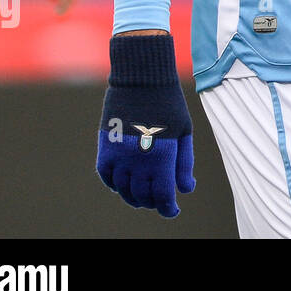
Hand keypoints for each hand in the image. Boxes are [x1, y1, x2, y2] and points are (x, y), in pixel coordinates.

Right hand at [97, 34, 194, 217]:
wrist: (141, 78)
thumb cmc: (169, 103)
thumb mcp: (184, 131)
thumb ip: (184, 163)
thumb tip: (185, 190)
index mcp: (163, 155)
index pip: (164, 195)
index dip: (168, 208)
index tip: (173, 211)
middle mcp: (139, 160)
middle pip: (143, 196)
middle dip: (153, 202)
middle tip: (160, 201)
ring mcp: (120, 155)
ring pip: (124, 190)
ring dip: (134, 197)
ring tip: (143, 196)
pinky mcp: (105, 149)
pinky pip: (107, 177)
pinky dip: (116, 185)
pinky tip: (125, 184)